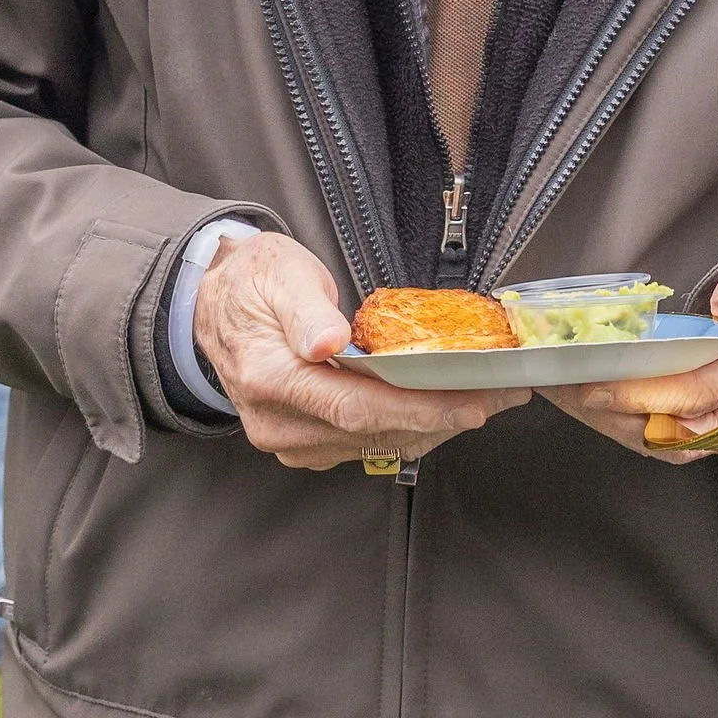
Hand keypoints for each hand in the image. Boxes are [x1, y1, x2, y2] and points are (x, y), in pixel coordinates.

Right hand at [194, 232, 525, 471]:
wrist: (215, 308)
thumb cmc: (252, 284)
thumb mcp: (277, 273)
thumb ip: (304, 309)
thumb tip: (327, 341)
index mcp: (271, 379)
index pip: (356, 407)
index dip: (417, 409)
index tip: (468, 404)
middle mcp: (278, 422)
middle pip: (375, 432)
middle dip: (445, 417)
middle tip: (503, 395)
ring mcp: (290, 440)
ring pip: (378, 444)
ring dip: (437, 426)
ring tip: (490, 399)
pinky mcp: (306, 443)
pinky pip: (369, 444)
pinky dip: (412, 428)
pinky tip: (446, 408)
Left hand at [553, 241, 717, 462]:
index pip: (696, 395)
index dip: (641, 395)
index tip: (596, 386)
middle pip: (679, 431)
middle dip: (619, 417)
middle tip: (569, 395)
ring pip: (678, 446)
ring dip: (625, 428)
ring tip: (578, 405)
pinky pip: (686, 445)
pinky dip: (645, 431)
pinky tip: (610, 412)